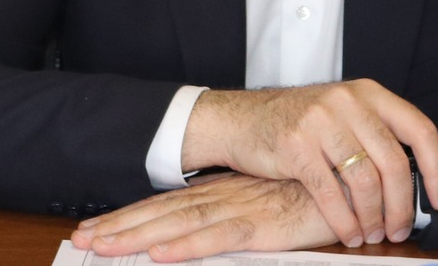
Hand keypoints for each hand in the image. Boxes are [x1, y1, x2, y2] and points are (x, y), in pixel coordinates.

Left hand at [71, 174, 329, 259]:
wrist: (356, 184)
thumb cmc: (311, 197)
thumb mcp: (264, 209)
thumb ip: (233, 220)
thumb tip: (197, 235)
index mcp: (220, 194)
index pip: (164, 206)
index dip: (127, 218)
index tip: (93, 229)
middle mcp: (222, 198)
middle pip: (160, 213)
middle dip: (119, 227)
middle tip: (81, 239)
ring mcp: (240, 210)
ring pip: (178, 225)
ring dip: (138, 236)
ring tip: (102, 246)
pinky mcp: (262, 226)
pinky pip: (219, 238)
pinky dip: (188, 246)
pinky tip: (161, 254)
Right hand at [181, 81, 437, 247]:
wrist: (239, 120)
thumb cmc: (296, 124)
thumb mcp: (340, 113)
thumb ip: (374, 134)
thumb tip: (418, 181)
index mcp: (367, 92)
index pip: (419, 129)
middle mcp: (346, 101)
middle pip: (393, 162)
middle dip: (402, 206)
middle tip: (400, 230)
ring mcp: (320, 121)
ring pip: (364, 181)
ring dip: (373, 218)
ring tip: (372, 235)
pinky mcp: (295, 145)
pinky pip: (331, 193)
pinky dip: (344, 221)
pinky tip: (349, 233)